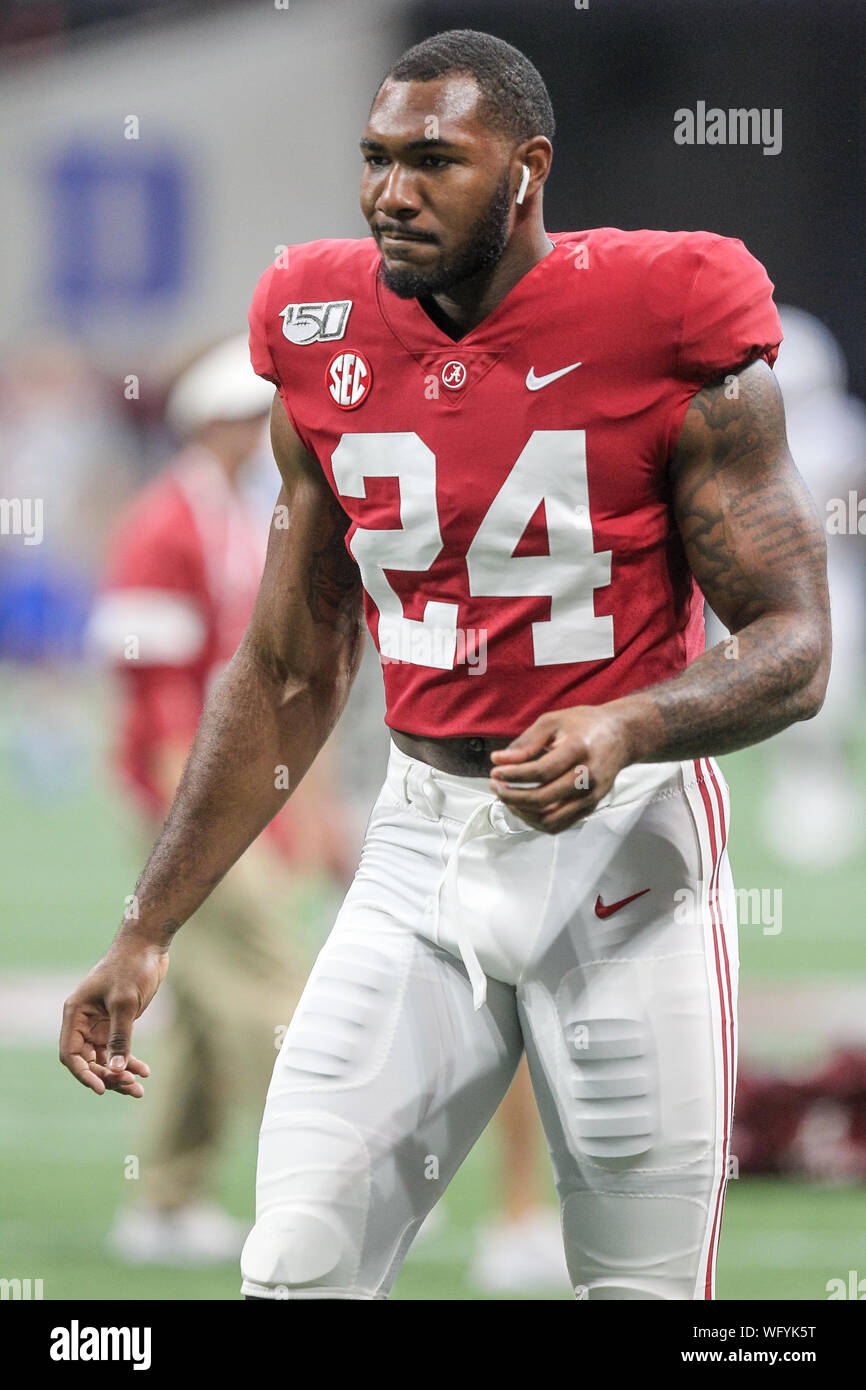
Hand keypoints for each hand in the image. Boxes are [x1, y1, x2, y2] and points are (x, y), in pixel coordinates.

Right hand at [59, 939, 168, 1097]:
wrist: (148, 945)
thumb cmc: (132, 967)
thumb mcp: (125, 1003)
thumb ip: (120, 1037)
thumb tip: (116, 1071)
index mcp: (75, 1013)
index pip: (71, 1054)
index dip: (84, 1074)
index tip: (102, 1089)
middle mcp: (83, 1021)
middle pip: (88, 1061)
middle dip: (107, 1077)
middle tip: (131, 1087)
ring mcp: (100, 1023)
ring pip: (104, 1058)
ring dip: (119, 1075)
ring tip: (139, 1090)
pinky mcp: (117, 1022)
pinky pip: (118, 1049)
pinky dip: (129, 1062)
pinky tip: (144, 1072)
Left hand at [488, 703, 635, 833]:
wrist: (621, 736)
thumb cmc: (585, 725)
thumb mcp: (554, 722)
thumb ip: (526, 742)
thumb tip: (499, 760)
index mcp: (580, 750)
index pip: (542, 771)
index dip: (514, 774)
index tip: (495, 770)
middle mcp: (589, 777)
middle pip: (543, 799)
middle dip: (512, 795)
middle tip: (496, 785)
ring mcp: (591, 796)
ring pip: (549, 819)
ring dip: (521, 812)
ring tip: (506, 797)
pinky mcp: (590, 807)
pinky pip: (558, 825)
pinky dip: (535, 821)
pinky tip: (523, 807)